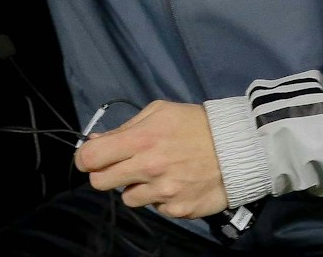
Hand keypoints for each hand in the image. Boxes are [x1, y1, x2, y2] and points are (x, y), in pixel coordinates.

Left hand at [74, 100, 228, 218]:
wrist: (237, 148)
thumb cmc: (194, 124)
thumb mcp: (158, 112)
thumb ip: (124, 128)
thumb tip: (95, 141)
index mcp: (140, 141)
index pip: (91, 157)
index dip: (84, 158)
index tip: (89, 158)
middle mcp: (148, 169)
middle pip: (101, 182)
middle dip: (104, 174)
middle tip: (121, 166)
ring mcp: (164, 193)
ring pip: (128, 198)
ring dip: (135, 187)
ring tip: (155, 173)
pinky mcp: (179, 209)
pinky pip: (156, 208)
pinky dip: (160, 198)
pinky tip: (175, 183)